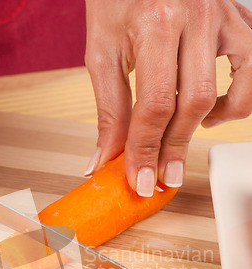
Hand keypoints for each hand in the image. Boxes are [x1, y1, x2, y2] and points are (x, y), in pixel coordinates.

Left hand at [84, 0, 251, 195]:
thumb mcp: (102, 52)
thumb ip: (108, 110)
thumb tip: (106, 159)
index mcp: (156, 22)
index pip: (155, 104)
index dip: (147, 150)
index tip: (142, 180)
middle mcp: (196, 16)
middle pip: (194, 102)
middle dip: (175, 147)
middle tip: (164, 174)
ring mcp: (224, 15)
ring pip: (235, 88)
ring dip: (210, 125)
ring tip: (185, 136)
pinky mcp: (238, 19)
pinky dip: (239, 98)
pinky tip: (212, 109)